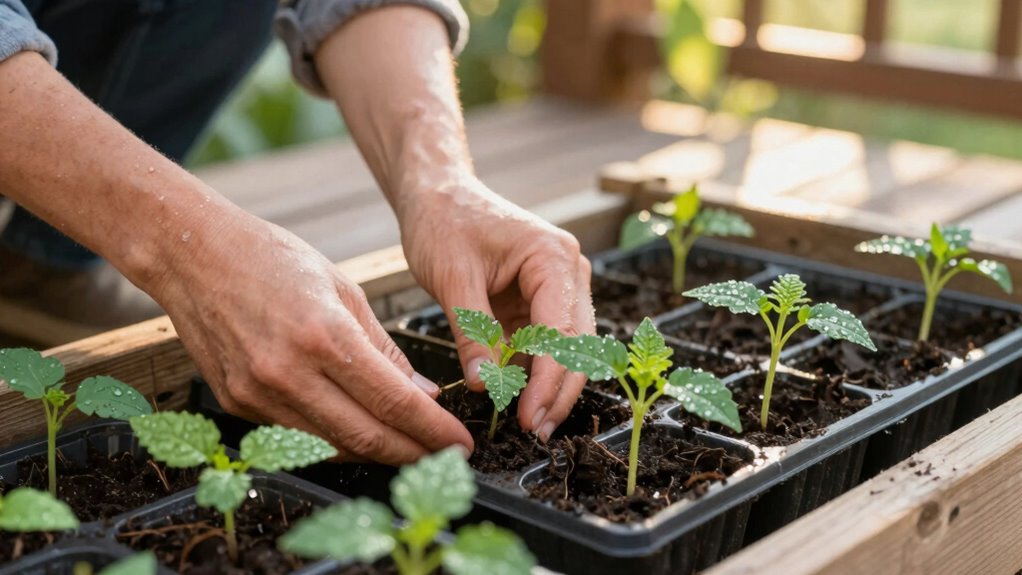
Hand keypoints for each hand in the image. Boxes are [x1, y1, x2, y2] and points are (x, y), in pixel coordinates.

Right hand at [148, 206, 473, 463]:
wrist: (193, 255)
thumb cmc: (272, 260)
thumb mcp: (343, 290)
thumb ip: (384, 348)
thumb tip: (423, 395)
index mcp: (324, 335)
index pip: (393, 402)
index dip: (433, 431)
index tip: (460, 444)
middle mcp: (288, 372)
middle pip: (366, 437)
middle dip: (414, 454)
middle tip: (444, 458)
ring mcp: (257, 394)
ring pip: (333, 447)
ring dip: (377, 454)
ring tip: (410, 449)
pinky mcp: (237, 405)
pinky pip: (298, 439)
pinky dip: (335, 443)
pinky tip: (361, 434)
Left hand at [399, 176, 595, 440]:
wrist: (436, 193)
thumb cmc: (444, 221)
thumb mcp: (453, 278)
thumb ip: (472, 333)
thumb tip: (484, 385)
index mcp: (553, 258)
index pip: (561, 331)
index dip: (548, 381)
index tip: (528, 416)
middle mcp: (567, 272)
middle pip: (577, 345)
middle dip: (558, 391)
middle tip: (535, 431)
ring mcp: (557, 287)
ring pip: (565, 348)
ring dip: (549, 386)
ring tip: (528, 422)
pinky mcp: (538, 300)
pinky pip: (543, 343)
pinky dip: (532, 371)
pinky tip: (518, 398)